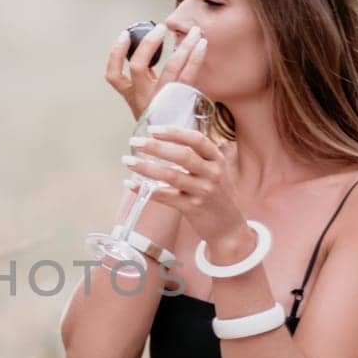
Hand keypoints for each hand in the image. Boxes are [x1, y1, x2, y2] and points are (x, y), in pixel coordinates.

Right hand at [105, 24, 207, 120]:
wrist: (174, 148)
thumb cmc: (163, 120)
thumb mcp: (148, 102)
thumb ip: (148, 80)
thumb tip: (153, 46)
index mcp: (132, 97)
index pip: (114, 76)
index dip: (116, 54)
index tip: (125, 35)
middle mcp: (143, 98)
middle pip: (138, 67)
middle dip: (148, 44)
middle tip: (161, 28)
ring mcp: (162, 101)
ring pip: (170, 68)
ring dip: (183, 45)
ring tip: (194, 31)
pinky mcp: (181, 102)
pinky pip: (189, 76)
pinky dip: (196, 58)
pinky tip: (202, 45)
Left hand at [122, 125, 249, 253]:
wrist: (230, 228)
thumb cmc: (219, 196)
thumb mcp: (217, 171)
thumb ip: (199, 156)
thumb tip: (168, 140)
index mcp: (218, 160)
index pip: (196, 139)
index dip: (174, 132)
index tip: (153, 129)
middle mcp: (213, 173)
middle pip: (182, 155)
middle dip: (156, 146)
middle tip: (135, 141)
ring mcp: (203, 191)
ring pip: (170, 175)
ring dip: (146, 167)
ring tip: (128, 160)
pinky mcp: (192, 208)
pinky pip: (164, 196)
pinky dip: (145, 190)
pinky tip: (131, 184)